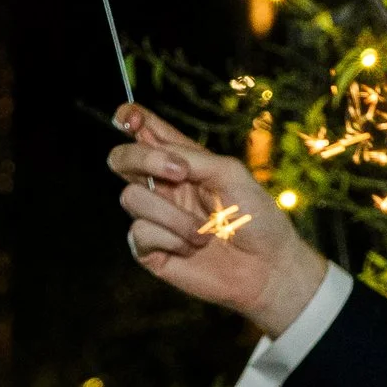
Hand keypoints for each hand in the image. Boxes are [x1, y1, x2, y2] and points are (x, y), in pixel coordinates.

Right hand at [109, 103, 331, 337]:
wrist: (266, 267)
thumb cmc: (256, 217)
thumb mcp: (230, 173)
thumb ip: (191, 157)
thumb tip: (157, 155)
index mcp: (179, 160)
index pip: (142, 130)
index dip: (129, 119)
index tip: (133, 120)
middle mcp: (160, 185)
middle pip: (120, 158)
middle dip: (142, 159)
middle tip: (179, 172)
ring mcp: (152, 217)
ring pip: (131, 198)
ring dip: (173, 215)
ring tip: (203, 231)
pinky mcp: (148, 248)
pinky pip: (140, 233)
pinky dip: (172, 239)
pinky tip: (193, 249)